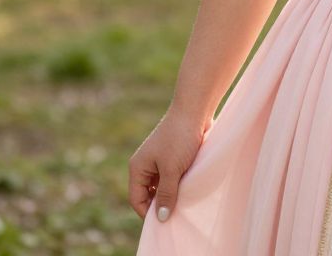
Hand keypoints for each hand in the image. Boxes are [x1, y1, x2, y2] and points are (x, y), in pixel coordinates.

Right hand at [128, 106, 211, 221]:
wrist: (195, 109)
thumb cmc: (180, 138)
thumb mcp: (172, 170)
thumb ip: (166, 194)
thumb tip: (161, 218)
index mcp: (138, 167)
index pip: (137, 199)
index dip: (148, 212)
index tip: (165, 221)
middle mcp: (145, 164)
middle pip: (148, 193)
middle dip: (160, 203)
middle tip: (176, 212)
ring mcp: (158, 159)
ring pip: (161, 185)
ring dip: (170, 193)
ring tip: (183, 199)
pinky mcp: (172, 155)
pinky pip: (171, 176)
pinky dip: (177, 183)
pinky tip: (188, 186)